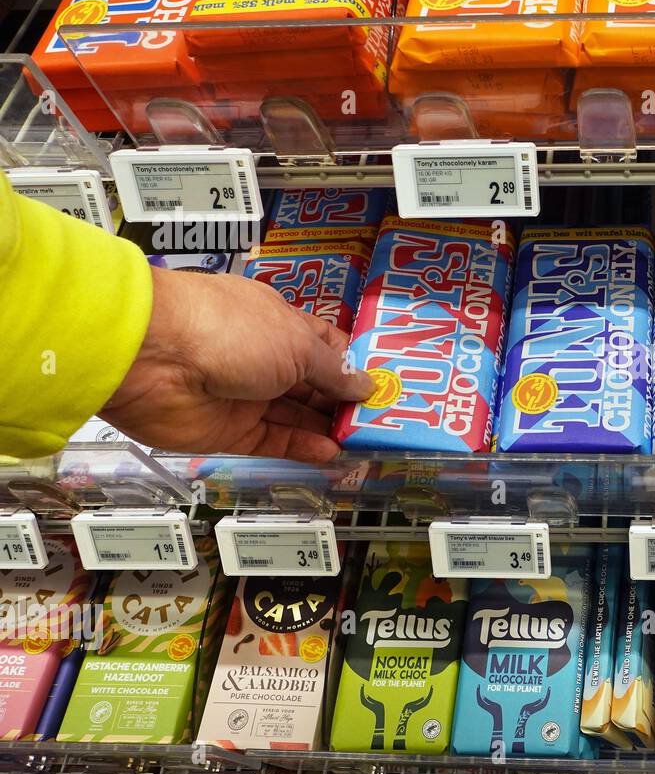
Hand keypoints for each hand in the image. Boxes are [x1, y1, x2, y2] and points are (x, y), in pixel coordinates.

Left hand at [100, 267, 374, 463]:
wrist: (153, 359)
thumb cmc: (229, 330)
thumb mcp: (297, 343)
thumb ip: (333, 371)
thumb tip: (364, 385)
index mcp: (278, 322)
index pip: (324, 344)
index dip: (351, 364)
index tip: (380, 385)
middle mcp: (262, 357)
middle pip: (313, 384)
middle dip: (345, 401)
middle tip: (380, 420)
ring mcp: (245, 395)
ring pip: (296, 415)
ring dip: (328, 427)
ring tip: (362, 440)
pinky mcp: (230, 432)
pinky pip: (274, 441)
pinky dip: (303, 447)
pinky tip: (330, 451)